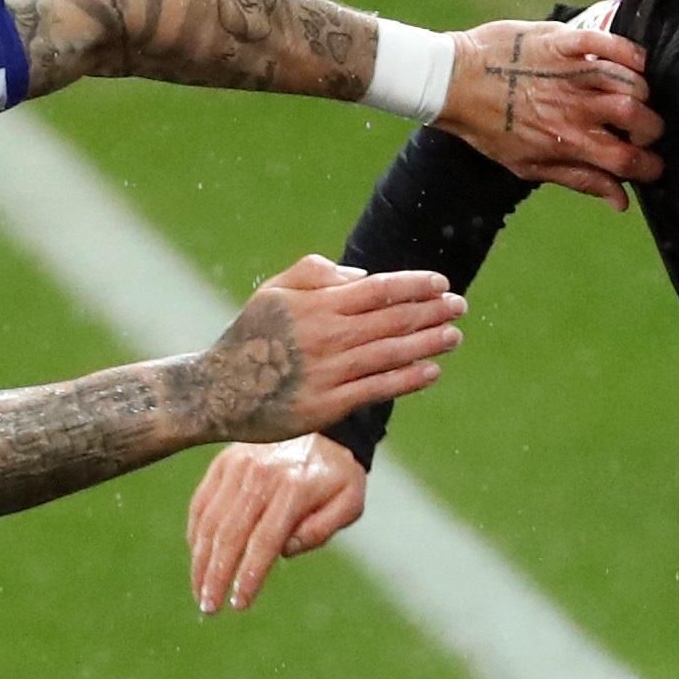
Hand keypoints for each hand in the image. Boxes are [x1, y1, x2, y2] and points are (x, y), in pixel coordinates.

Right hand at [188, 436, 370, 611]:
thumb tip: (284, 552)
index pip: (264, 542)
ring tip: (200, 591)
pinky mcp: (223, 462)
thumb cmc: (337, 473)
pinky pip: (202, 502)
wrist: (322, 424)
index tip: (239, 604)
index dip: (248, 576)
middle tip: (209, 607)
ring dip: (201, 561)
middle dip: (216, 576)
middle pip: (229, 535)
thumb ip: (322, 530)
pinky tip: (197, 556)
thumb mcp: (350, 501)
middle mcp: (260, 476)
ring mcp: (237, 467)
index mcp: (294, 489)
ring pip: (210, 521)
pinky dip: (196, 532)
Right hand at [199, 254, 460, 441]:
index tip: (441, 284)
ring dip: (428, 343)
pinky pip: (378, 389)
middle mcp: (325, 336)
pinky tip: (432, 371)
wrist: (217, 391)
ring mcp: (328, 372)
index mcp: (315, 305)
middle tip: (460, 307)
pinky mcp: (327, 406)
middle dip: (431, 311)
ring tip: (454, 336)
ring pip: (391, 354)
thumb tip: (363, 275)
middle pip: (392, 320)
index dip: (414, 286)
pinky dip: (408, 379)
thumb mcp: (272, 291)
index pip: (378, 290)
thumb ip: (314, 272)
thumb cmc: (250, 337)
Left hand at [441, 12, 658, 207]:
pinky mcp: (562, 41)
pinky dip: (628, 50)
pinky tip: (635, 60)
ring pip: (629, 81)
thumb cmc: (488, 128)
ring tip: (632, 95)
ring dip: (641, 91)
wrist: (453, 83)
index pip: (627, 160)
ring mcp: (571, 73)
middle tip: (641, 128)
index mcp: (569, 142)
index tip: (651, 165)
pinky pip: (606, 43)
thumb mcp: (529, 166)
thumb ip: (579, 180)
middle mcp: (575, 108)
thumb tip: (620, 200)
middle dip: (651, 128)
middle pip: (637, 119)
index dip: (649, 166)